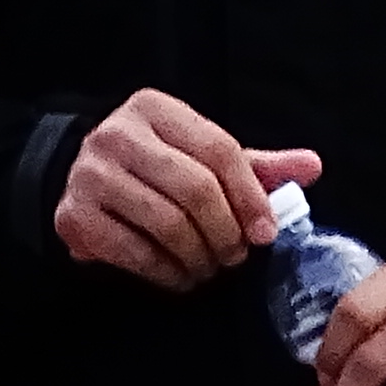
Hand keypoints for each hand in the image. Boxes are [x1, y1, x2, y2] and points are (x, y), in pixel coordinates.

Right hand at [52, 88, 321, 290]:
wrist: (79, 181)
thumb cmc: (155, 167)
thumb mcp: (203, 156)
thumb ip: (257, 164)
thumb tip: (312, 166)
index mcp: (156, 109)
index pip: (219, 149)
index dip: (250, 196)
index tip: (266, 233)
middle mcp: (118, 134)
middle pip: (195, 188)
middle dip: (225, 231)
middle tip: (236, 256)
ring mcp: (90, 174)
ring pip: (166, 223)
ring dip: (198, 256)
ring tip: (209, 267)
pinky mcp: (73, 215)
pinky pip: (134, 252)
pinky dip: (166, 272)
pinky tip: (179, 276)